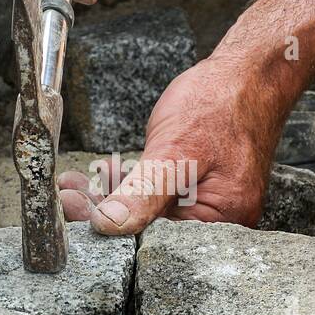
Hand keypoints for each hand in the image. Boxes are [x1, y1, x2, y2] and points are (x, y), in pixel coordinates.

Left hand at [57, 59, 285, 233]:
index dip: (115, 233)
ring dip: (110, 197)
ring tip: (71, 187)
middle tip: (66, 200)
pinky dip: (130, 184)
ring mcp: (207, 201)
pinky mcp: (196, 185)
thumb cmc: (220, 105)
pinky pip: (158, 193)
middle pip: (152, 228)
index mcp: (224, 219)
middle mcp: (218, 218)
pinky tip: (100, 176)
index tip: (76, 216)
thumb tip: (109, 225)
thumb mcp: (176, 150)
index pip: (159, 242)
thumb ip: (144, 192)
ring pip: (150, 209)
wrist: (247, 73)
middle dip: (106, 214)